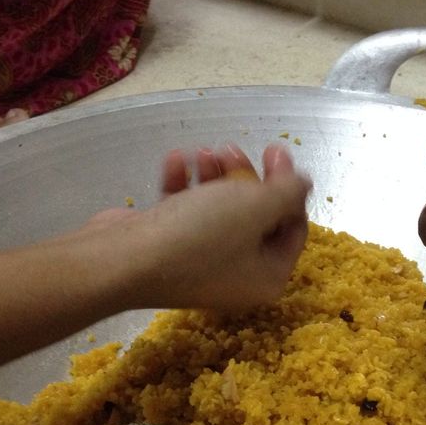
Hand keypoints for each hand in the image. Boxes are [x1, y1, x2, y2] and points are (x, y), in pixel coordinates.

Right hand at [77, 143, 310, 311]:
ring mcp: (199, 265)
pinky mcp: (167, 251)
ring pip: (218, 211)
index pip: (293, 228)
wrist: (121, 261)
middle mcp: (236, 276)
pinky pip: (185, 213)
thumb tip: (304, 183)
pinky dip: (183, 186)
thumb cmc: (199, 237)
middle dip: (245, 176)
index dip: (289, 187)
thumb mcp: (255, 207)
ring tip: (202, 151)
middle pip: (255, 218)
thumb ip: (287, 192)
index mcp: (267, 277)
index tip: (274, 151)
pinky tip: (175, 163)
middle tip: (233, 147)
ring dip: (213, 176)